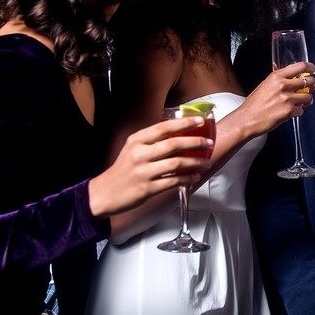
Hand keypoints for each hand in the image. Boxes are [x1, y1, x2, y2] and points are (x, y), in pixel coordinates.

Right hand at [88, 116, 211, 216]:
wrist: (105, 193)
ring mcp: (143, 172)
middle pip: (174, 144)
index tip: (200, 121)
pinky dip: (188, 178)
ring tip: (206, 162)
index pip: (164, 128)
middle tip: (209, 143)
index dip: (184, 123)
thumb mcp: (132, 149)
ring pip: (177, 163)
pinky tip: (195, 176)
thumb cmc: (123, 170)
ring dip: (196, 162)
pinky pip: (174, 181)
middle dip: (196, 143)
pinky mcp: (147, 189)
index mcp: (136, 141)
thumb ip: (152, 141)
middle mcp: (139, 154)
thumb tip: (179, 134)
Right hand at [241, 62, 314, 133]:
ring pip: (309, 97)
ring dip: (308, 101)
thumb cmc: (254, 104)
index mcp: (276, 76)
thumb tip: (292, 79)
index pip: (300, 66)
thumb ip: (279, 81)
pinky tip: (291, 112)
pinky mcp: (289, 111)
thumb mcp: (265, 85)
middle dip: (313, 85)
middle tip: (311, 88)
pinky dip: (298, 112)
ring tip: (302, 103)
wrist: (247, 119)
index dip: (310, 67)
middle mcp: (283, 85)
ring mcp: (287, 98)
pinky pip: (302, 110)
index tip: (313, 70)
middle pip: (309, 81)